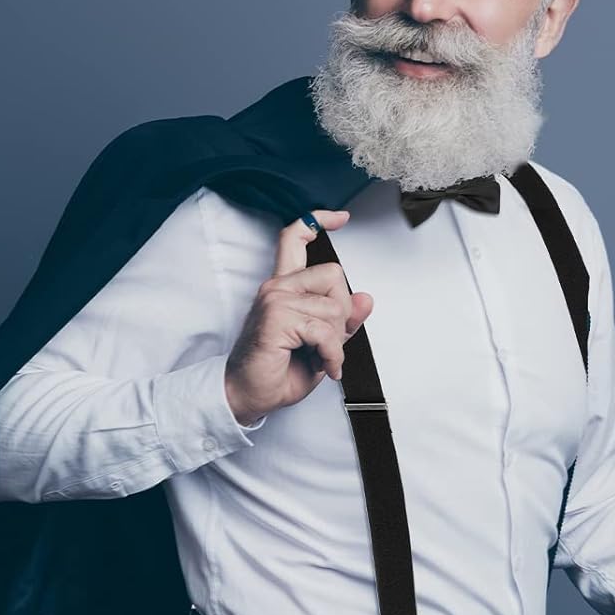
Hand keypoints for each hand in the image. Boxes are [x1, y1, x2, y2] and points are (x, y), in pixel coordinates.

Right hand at [223, 209, 374, 424]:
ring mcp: (275, 300)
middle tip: (329, 341)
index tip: (341, 218)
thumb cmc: (278, 371)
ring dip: (336, 341)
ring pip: (333, 308)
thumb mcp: (322, 344)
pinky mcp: (277, 318)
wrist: (248, 396)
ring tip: (321, 357)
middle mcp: (277, 287)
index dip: (317, 221)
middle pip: (333, 275)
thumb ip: (343, 321)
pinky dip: (332, 354)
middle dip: (342, 313)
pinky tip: (324, 366)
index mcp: (284, 287)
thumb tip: (366, 298)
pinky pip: (325, 331)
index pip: (294, 238)